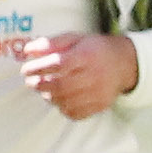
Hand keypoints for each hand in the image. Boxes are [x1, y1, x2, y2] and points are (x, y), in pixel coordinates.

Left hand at [20, 31, 138, 120]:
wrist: (125, 64)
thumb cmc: (94, 49)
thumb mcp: (75, 38)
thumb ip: (51, 43)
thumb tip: (28, 50)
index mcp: (87, 55)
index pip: (58, 64)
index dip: (38, 68)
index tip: (26, 69)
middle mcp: (94, 75)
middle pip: (60, 85)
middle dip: (39, 85)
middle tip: (31, 82)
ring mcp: (98, 93)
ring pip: (65, 101)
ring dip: (48, 97)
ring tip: (44, 89)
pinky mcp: (100, 106)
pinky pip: (74, 113)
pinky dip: (62, 108)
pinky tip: (59, 99)